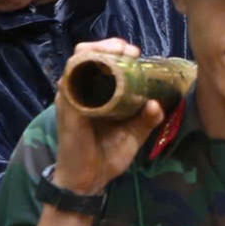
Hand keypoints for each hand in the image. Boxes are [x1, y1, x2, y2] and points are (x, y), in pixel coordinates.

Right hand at [50, 39, 165, 195]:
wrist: (87, 180)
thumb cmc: (107, 155)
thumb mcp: (133, 135)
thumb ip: (146, 120)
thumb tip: (157, 104)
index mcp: (96, 94)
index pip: (100, 60)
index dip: (116, 50)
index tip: (135, 52)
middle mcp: (81, 90)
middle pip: (86, 53)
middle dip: (108, 45)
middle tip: (129, 50)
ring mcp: (71, 97)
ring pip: (77, 61)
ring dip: (98, 51)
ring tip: (119, 53)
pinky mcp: (67, 107)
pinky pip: (70, 81)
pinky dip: (84, 69)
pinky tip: (102, 67)